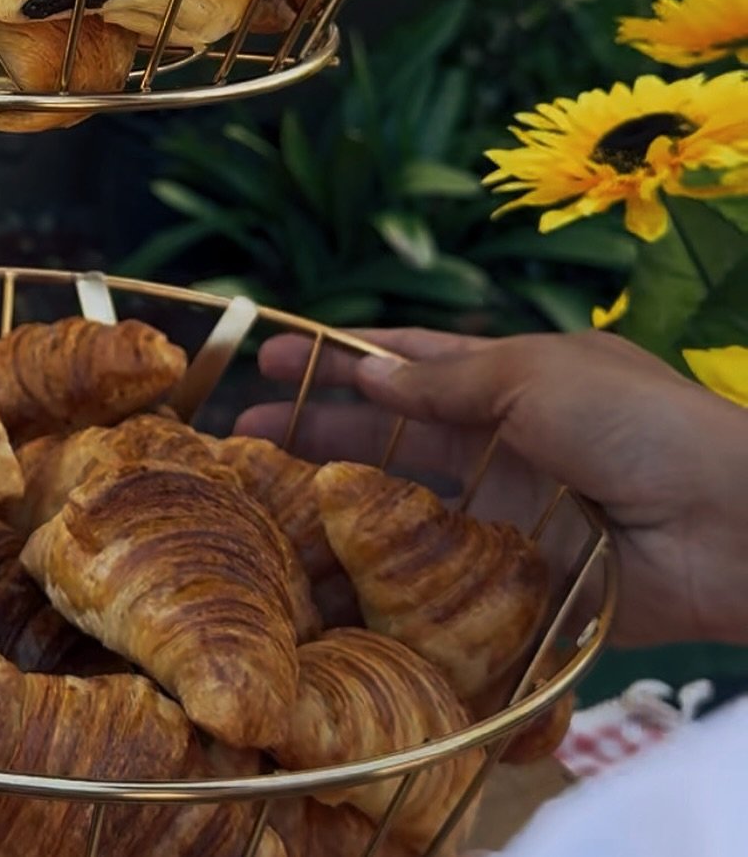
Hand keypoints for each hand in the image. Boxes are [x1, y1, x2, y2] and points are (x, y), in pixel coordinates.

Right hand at [237, 328, 747, 648]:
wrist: (733, 523)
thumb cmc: (634, 423)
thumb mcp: (531, 376)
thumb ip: (444, 385)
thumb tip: (365, 375)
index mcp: (504, 379)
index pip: (402, 365)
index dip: (334, 358)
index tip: (267, 354)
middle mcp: (497, 445)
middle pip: (387, 437)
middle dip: (315, 433)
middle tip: (240, 439)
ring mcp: (506, 516)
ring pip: (403, 510)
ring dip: (338, 511)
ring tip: (266, 517)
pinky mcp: (519, 582)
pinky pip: (442, 580)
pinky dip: (388, 581)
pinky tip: (333, 585)